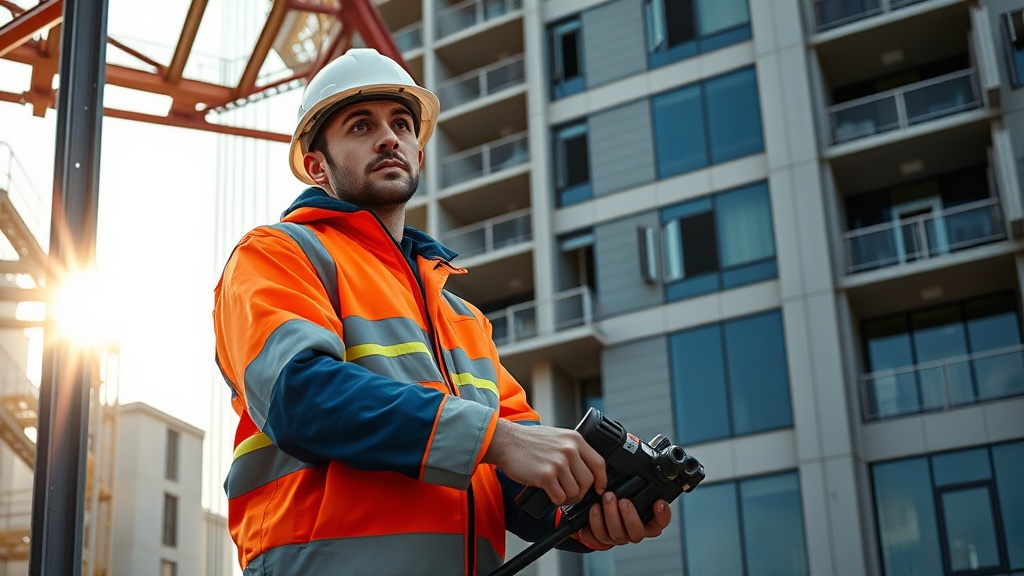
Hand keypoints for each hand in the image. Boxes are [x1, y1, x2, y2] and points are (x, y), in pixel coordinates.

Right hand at [483, 419, 606, 505]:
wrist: (506, 441)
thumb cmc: (529, 441)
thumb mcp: (558, 437)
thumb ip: (573, 450)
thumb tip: (588, 471)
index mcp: (575, 439)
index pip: (599, 463)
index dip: (601, 480)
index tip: (599, 488)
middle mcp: (569, 450)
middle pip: (588, 481)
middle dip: (581, 492)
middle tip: (570, 494)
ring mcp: (558, 462)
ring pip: (575, 491)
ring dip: (567, 497)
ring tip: (558, 493)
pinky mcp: (546, 475)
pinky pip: (560, 497)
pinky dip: (556, 500)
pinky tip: (549, 494)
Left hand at [573, 494, 670, 549]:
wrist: (601, 511)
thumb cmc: (620, 498)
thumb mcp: (632, 490)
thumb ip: (639, 485)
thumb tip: (641, 468)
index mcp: (647, 521)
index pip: (661, 522)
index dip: (663, 515)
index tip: (658, 502)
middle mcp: (635, 531)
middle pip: (638, 532)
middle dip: (630, 516)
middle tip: (624, 501)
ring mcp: (620, 536)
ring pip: (618, 534)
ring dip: (611, 515)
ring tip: (608, 498)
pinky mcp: (604, 538)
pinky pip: (601, 534)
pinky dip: (597, 520)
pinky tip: (595, 507)